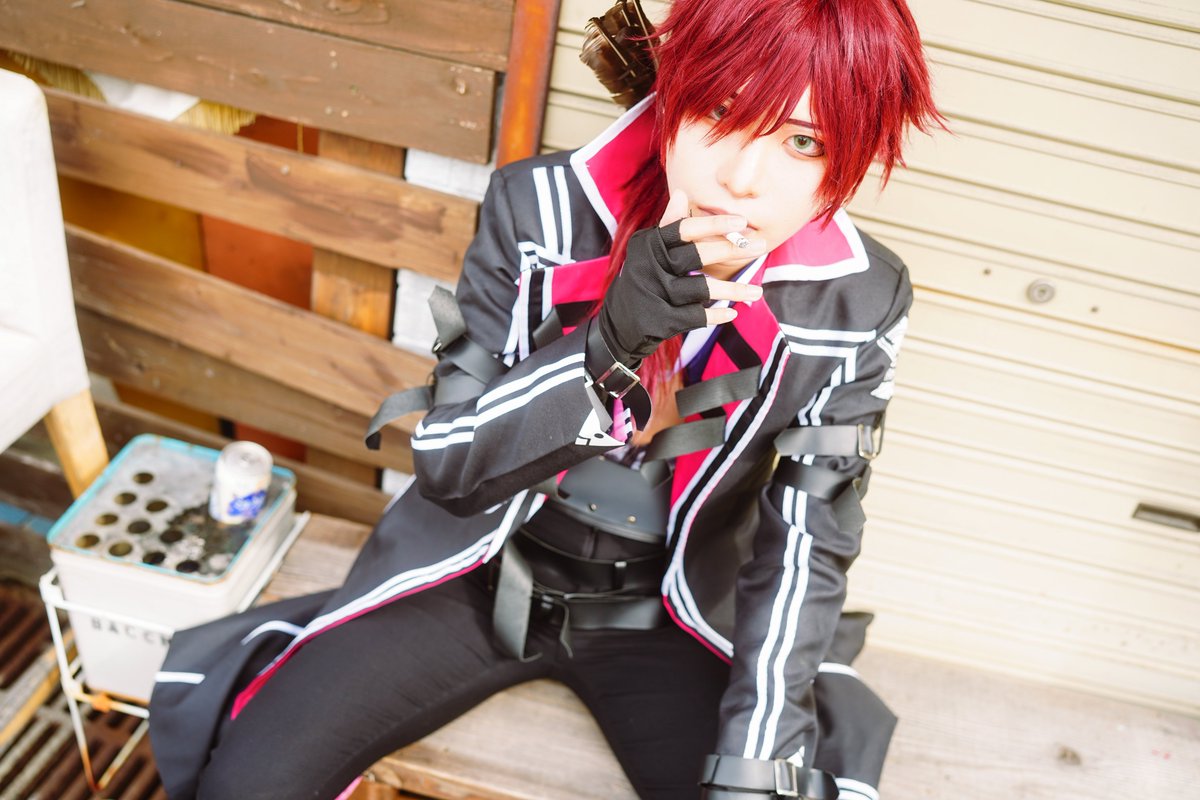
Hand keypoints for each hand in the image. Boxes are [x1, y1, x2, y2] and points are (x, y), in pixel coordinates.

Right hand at [596, 191, 764, 365]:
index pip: (683, 228)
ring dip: (733, 289)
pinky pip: (696, 317)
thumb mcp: (650, 250)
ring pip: (701, 289)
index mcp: (649, 244)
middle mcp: (649, 266)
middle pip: (697, 255)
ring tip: (756, 291)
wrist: (618, 323)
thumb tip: (681, 193)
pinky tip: (732, 313)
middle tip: (761, 246)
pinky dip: (716, 316)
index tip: (741, 222)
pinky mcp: (659, 320)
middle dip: (732, 249)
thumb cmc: (643, 278)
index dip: (714, 224)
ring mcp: (654, 294)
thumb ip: (669, 225)